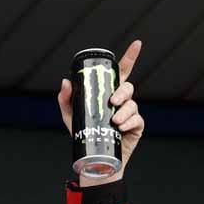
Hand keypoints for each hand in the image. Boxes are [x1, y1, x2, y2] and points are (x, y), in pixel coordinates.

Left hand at [57, 39, 143, 186]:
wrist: (92, 159)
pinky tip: (121, 127)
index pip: (122, 72)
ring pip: (132, 104)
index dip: (130, 57)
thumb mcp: (70, 116)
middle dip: (121, 92)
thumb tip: (66, 81)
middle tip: (111, 101)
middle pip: (128, 87)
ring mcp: (130, 114)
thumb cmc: (83, 134)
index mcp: (108, 93)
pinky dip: (129, 123)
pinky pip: (137, 120)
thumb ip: (65, 99)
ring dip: (124, 111)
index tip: (137, 44)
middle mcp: (121, 101)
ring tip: (114, 120)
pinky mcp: (136, 127)